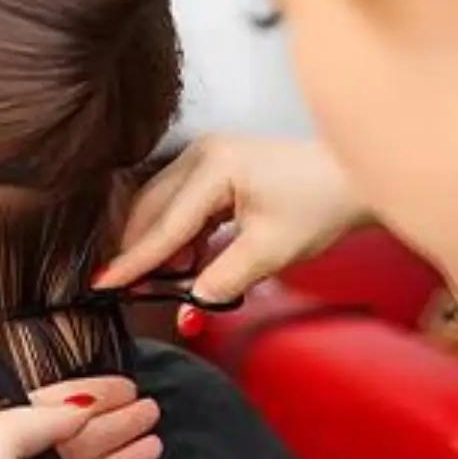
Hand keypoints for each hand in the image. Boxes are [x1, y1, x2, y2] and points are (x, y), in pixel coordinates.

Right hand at [98, 134, 363, 304]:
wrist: (354, 179)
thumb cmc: (320, 204)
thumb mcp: (271, 251)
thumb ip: (224, 279)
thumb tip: (190, 305)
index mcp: (214, 166)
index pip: (165, 224)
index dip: (134, 260)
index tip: (103, 283)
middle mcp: (202, 153)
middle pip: (151, 210)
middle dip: (140, 252)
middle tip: (131, 293)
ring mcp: (207, 157)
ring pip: (161, 207)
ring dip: (159, 246)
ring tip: (161, 284)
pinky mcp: (216, 169)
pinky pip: (181, 205)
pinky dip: (178, 237)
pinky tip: (185, 264)